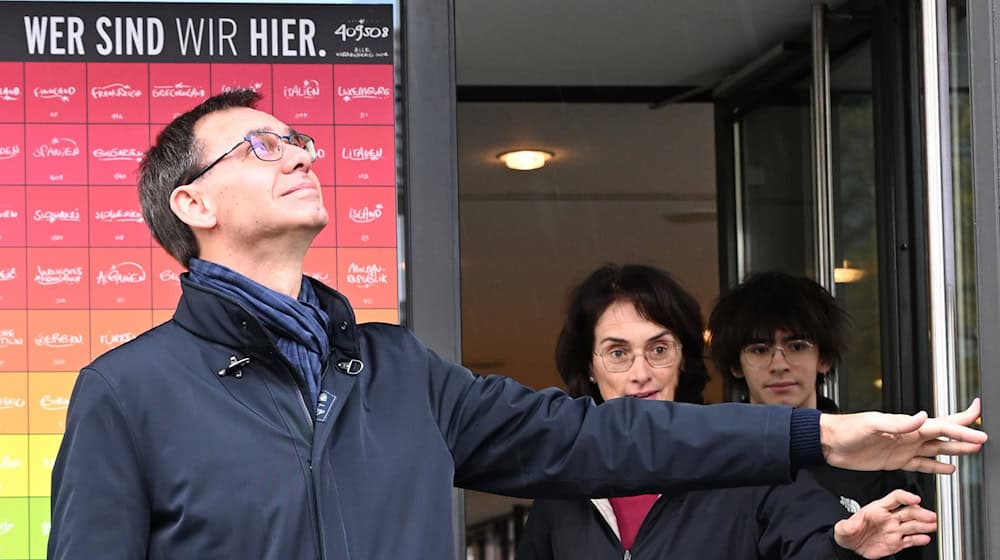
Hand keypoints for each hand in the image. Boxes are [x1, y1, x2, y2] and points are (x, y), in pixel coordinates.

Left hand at [820, 398, 986, 472]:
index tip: (979, 419)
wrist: (829, 443)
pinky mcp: (896, 461)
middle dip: (964, 436)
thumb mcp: (872, 424)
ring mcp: (903, 448)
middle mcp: (908, 436)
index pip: (940, 424)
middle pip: (943, 436)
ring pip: (937, 450)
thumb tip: (922, 417)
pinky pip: (922, 464)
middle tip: (984, 437)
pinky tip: (949, 468)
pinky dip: (937, 466)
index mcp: (906, 425)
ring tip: (974, 451)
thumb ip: (898, 423)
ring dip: (955, 450)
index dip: (961, 423)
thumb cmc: (846, 429)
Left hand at [833, 490, 936, 557]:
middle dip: (921, 513)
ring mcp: (894, 530)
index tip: (915, 499)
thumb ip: (848, 525)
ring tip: (934, 525)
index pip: (894, 498)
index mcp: (877, 509)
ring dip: (924, 525)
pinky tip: (926, 538)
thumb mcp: (843, 529)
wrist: (850, 549)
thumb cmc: (847, 534)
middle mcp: (888, 518)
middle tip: (931, 516)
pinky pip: (910, 540)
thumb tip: (853, 523)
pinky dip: (919, 539)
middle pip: (908, 511)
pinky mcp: (897, 543)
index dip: (905, 497)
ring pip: (913, 525)